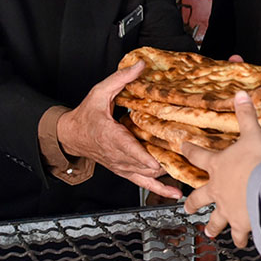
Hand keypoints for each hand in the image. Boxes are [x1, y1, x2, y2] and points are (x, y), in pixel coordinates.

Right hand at [57, 61, 180, 198]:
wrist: (71, 136)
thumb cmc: (86, 115)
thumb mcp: (99, 93)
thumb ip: (120, 79)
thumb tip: (140, 65)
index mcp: (111, 136)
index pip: (128, 149)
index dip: (143, 157)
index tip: (157, 161)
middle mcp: (117, 155)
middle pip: (144, 164)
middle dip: (165, 163)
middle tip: (188, 161)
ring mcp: (122, 165)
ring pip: (146, 176)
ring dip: (166, 175)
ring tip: (189, 174)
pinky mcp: (125, 171)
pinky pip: (143, 183)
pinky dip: (159, 190)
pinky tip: (175, 194)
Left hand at [183, 91, 260, 246]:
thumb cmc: (256, 162)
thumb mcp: (252, 134)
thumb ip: (246, 115)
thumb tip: (241, 94)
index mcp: (217, 168)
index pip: (198, 156)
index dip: (189, 150)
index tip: (181, 147)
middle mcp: (218, 191)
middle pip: (200, 198)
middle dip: (193, 203)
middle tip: (186, 208)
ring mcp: (228, 210)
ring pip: (216, 220)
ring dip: (213, 226)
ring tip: (209, 232)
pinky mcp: (242, 224)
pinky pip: (241, 234)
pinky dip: (242, 239)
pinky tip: (243, 243)